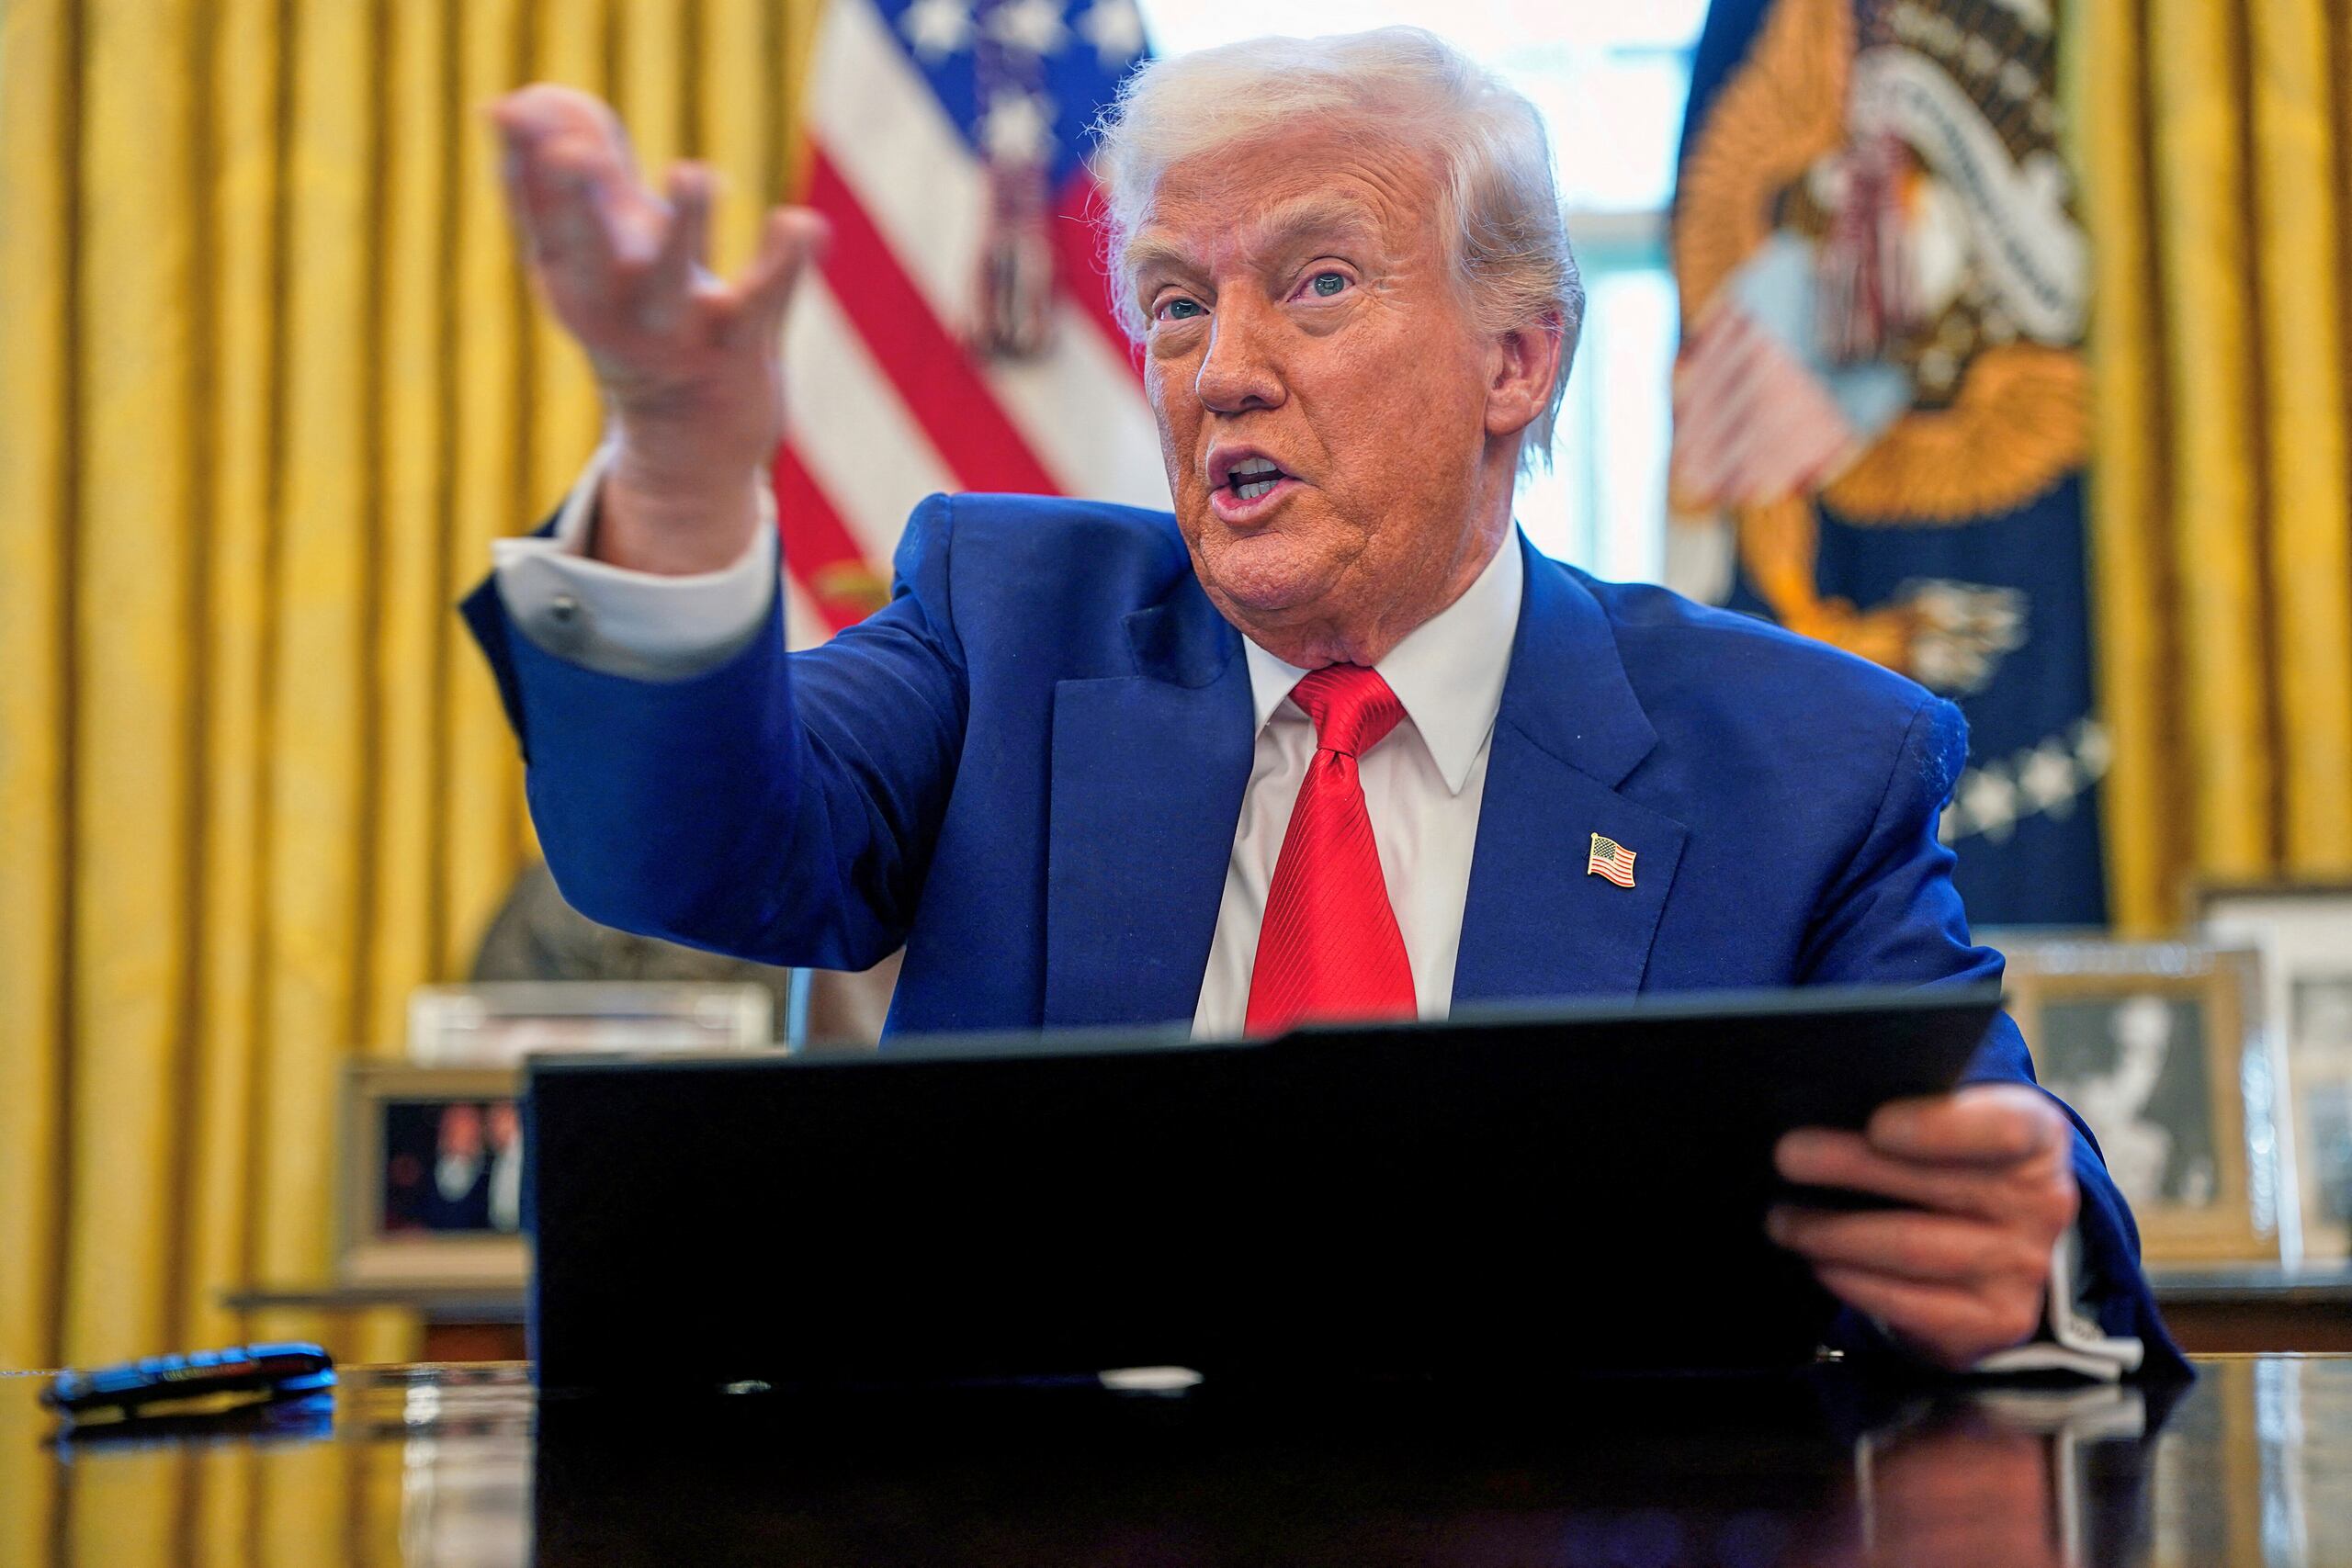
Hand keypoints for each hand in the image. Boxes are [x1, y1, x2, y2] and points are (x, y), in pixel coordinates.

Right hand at [489, 85, 828, 572]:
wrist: (689, 436)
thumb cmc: (638, 311)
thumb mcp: (598, 245)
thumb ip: (574, 172)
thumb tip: (528, 103)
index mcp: (567, 278)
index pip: (537, 216)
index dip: (524, 165)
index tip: (512, 113)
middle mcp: (611, 309)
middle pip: (585, 252)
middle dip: (574, 201)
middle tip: (572, 150)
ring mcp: (674, 334)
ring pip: (672, 283)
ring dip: (683, 227)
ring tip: (693, 171)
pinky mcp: (738, 349)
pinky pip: (764, 304)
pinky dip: (785, 265)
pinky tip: (804, 224)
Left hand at [1769, 1084, 2077, 1370]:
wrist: (1994, 1247)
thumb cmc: (1951, 1164)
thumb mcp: (1953, 1121)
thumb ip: (1912, 1104)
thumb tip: (1825, 1100)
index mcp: (2036, 1136)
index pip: (2004, 1128)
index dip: (1940, 1129)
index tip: (1877, 1125)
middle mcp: (2042, 1203)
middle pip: (1936, 1187)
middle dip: (1849, 1168)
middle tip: (1787, 1156)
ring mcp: (2022, 1267)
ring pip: (1912, 1248)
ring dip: (1833, 1233)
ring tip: (1783, 1219)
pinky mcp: (1994, 1320)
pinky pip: (1910, 1303)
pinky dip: (1853, 1281)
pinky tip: (1819, 1263)